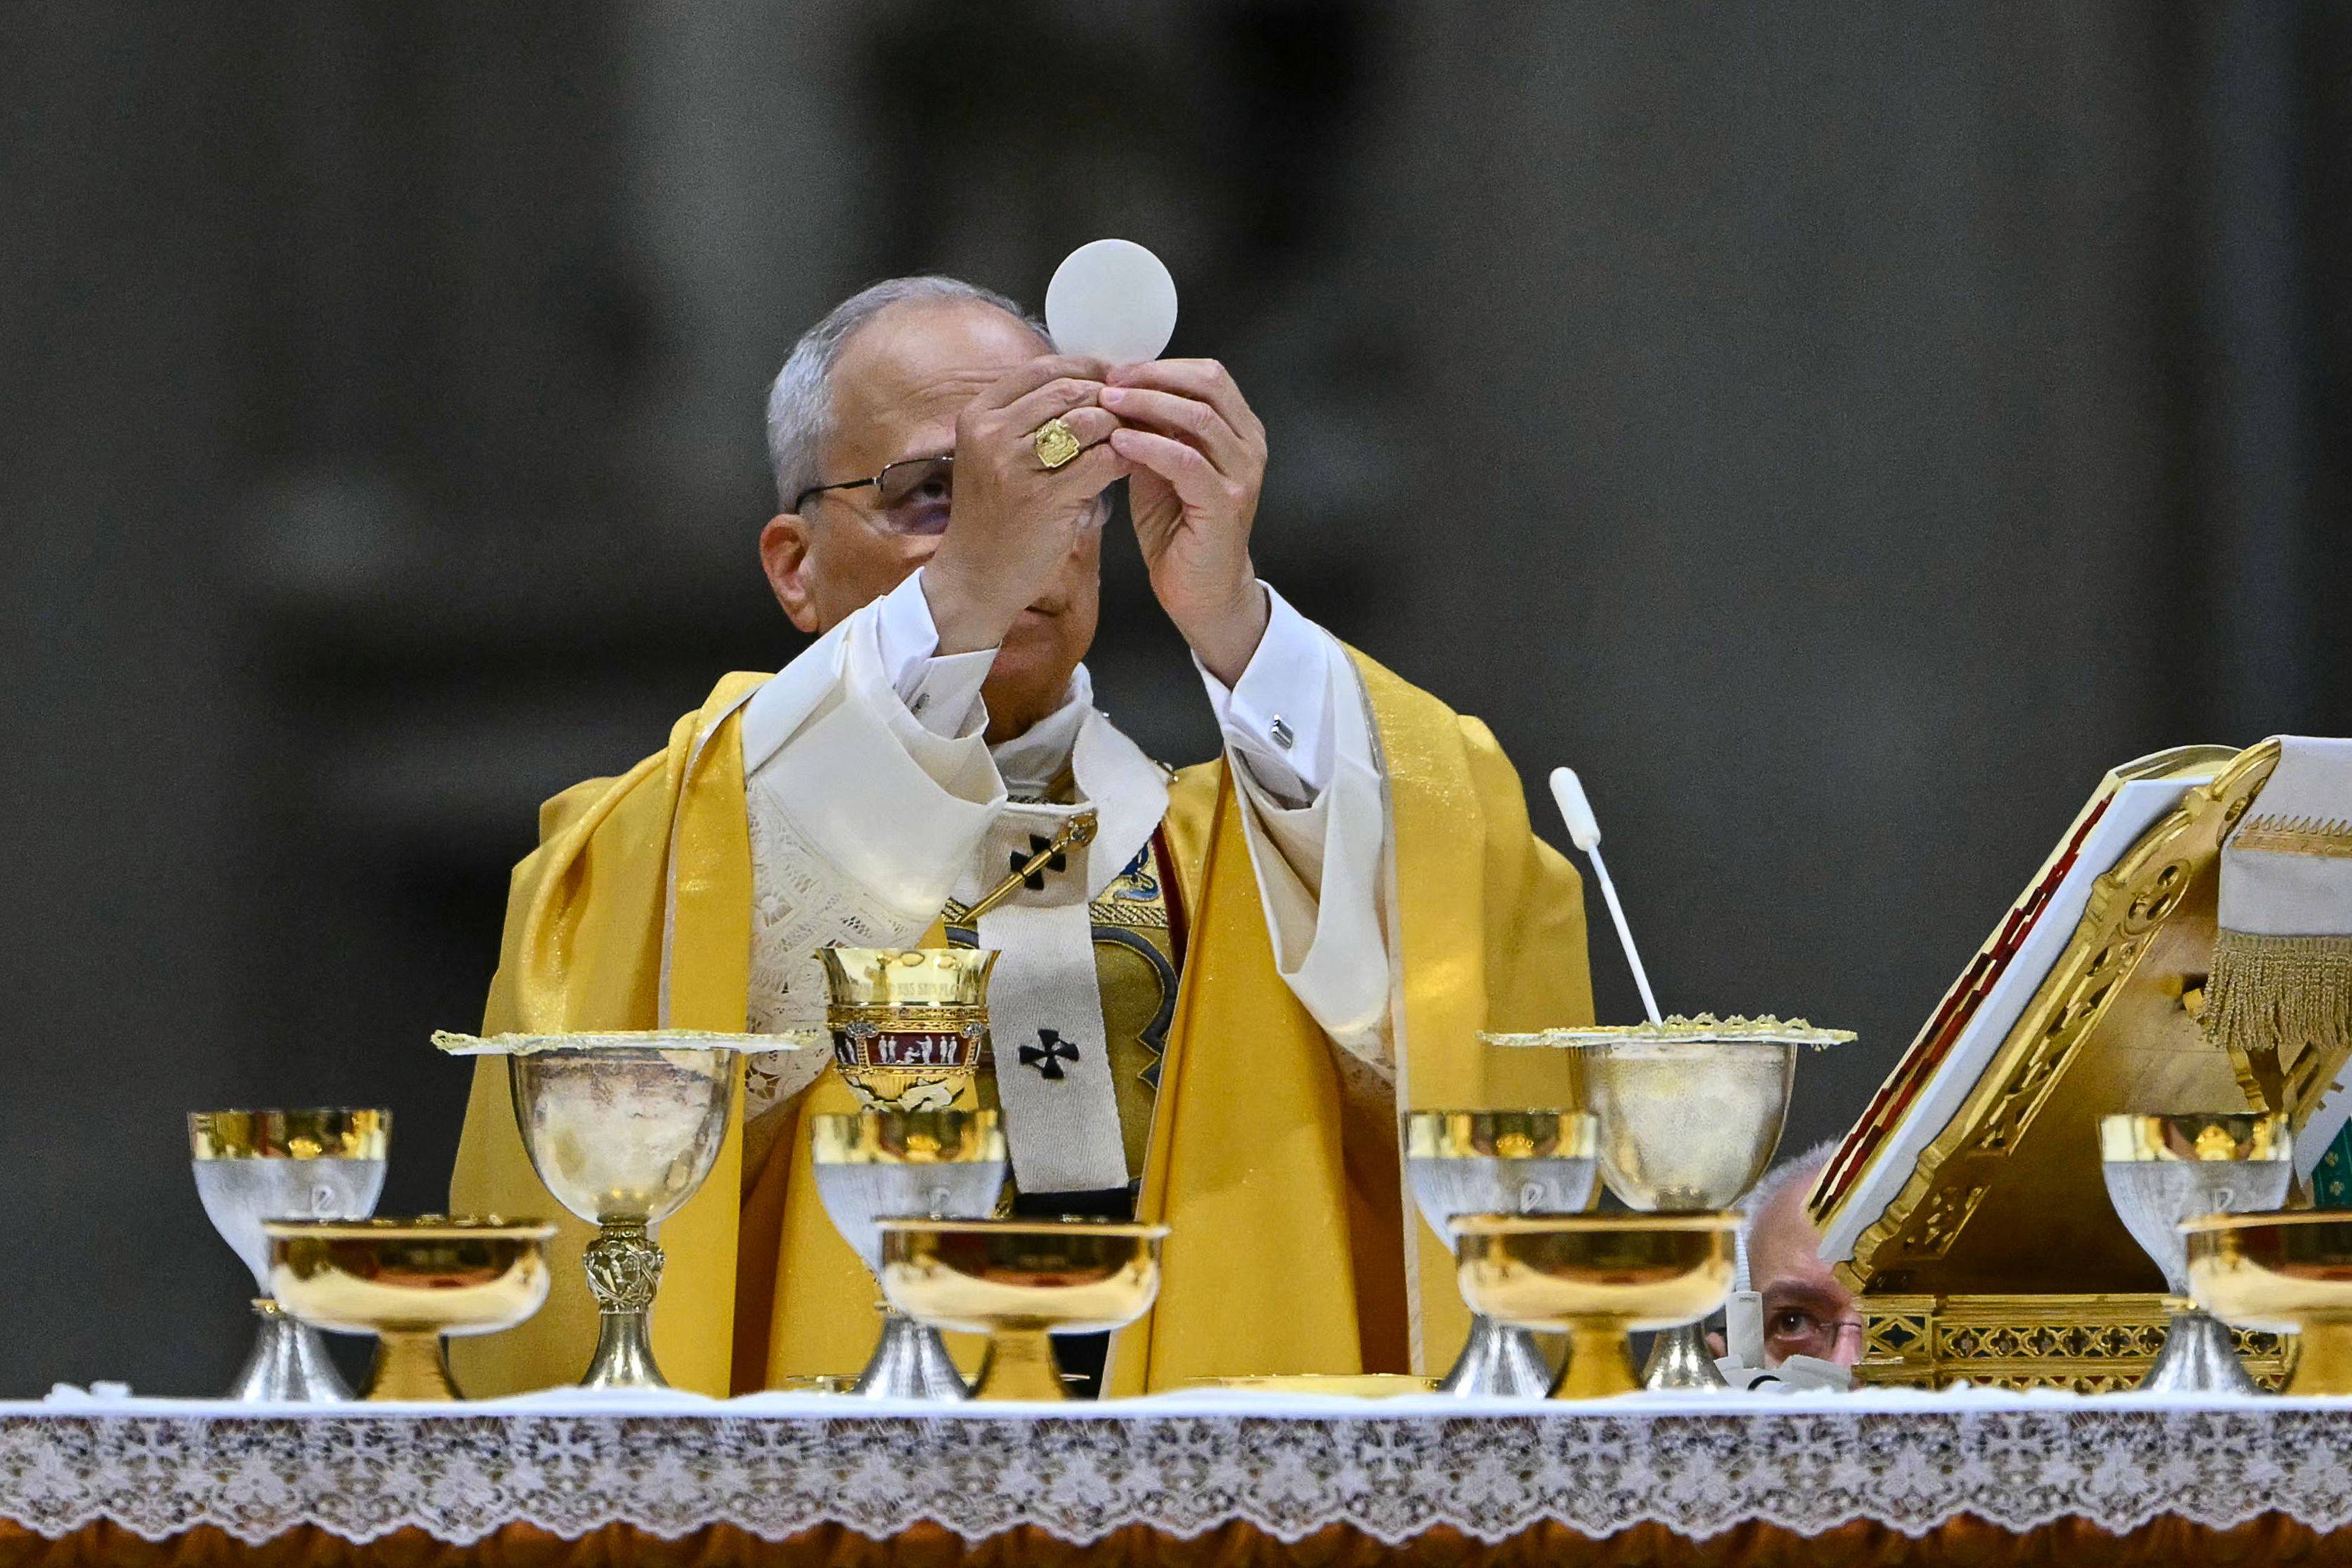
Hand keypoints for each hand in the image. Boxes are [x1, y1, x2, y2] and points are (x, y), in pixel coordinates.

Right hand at [923, 355, 1130, 653]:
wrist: (974, 578)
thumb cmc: (994, 517)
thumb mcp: (994, 455)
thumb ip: (1028, 419)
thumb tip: (1089, 384)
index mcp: (979, 415)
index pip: (1043, 368)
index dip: (1086, 368)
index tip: (1115, 379)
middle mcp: (992, 433)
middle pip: (1068, 389)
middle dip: (1108, 397)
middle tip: (1135, 409)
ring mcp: (1016, 466)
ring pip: (1088, 420)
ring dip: (1120, 426)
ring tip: (1136, 437)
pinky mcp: (1045, 499)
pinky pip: (1102, 461)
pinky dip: (1125, 458)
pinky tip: (1134, 464)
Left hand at [1103, 359, 1269, 684]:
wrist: (1200, 592)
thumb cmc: (1179, 530)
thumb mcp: (1161, 468)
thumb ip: (1151, 431)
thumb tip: (1117, 393)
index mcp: (1239, 431)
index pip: (1208, 375)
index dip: (1161, 366)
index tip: (1117, 370)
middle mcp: (1248, 447)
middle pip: (1207, 385)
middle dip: (1153, 377)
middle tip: (1110, 381)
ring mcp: (1241, 475)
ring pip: (1198, 417)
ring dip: (1147, 404)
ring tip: (1107, 404)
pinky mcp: (1225, 504)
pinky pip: (1186, 461)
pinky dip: (1149, 445)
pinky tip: (1119, 442)